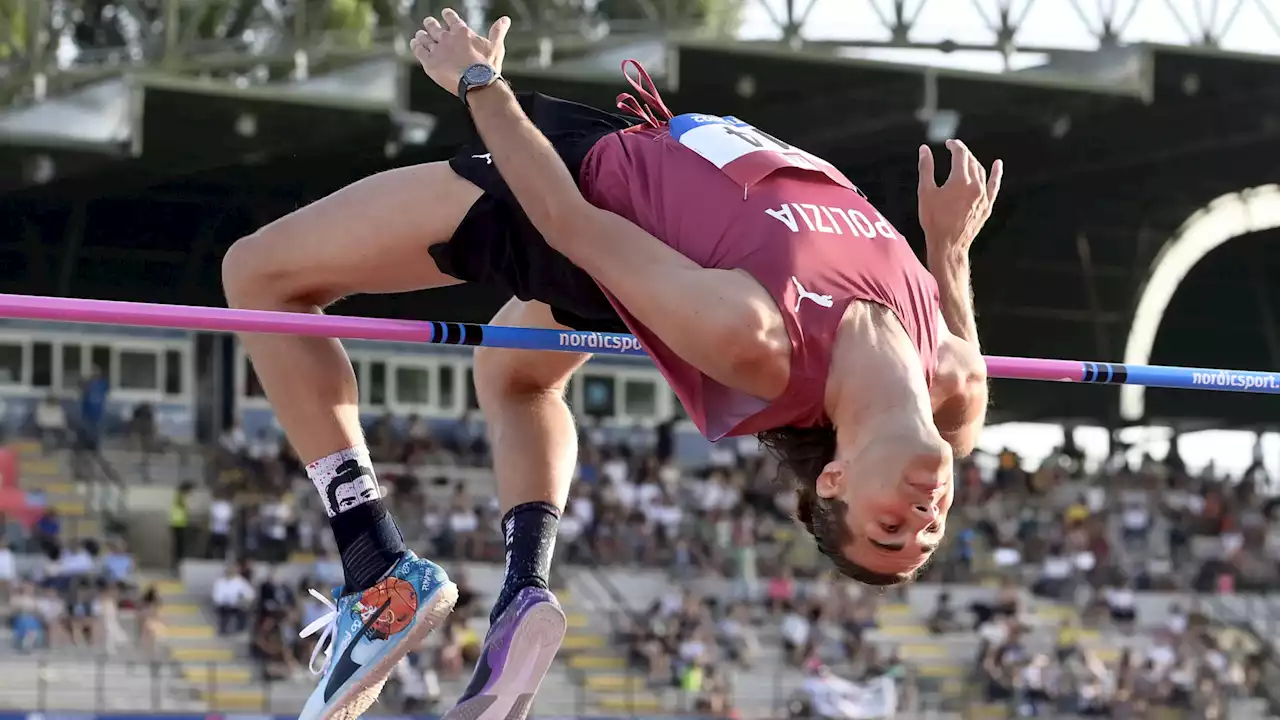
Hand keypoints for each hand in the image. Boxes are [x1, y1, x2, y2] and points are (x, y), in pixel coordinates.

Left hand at [410, 8, 509, 97]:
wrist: (476, 83)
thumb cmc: (487, 66)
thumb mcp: (496, 46)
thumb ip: (498, 31)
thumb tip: (506, 19)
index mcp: (462, 31)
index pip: (450, 17)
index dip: (447, 15)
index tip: (445, 14)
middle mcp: (447, 37)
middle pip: (433, 26)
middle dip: (431, 24)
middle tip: (430, 23)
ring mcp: (437, 49)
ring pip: (424, 37)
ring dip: (422, 35)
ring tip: (420, 35)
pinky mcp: (429, 62)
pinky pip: (418, 50)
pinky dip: (416, 45)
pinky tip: (415, 44)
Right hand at [917, 139, 1002, 257]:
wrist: (948, 245)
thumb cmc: (933, 220)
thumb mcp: (925, 192)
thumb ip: (926, 168)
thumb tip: (925, 149)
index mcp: (960, 180)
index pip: (960, 154)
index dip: (955, 145)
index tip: (949, 143)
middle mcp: (975, 185)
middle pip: (971, 161)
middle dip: (963, 152)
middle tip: (954, 149)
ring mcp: (983, 196)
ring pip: (981, 171)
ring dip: (973, 162)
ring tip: (965, 159)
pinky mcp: (987, 205)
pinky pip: (994, 185)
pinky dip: (996, 174)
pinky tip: (998, 165)